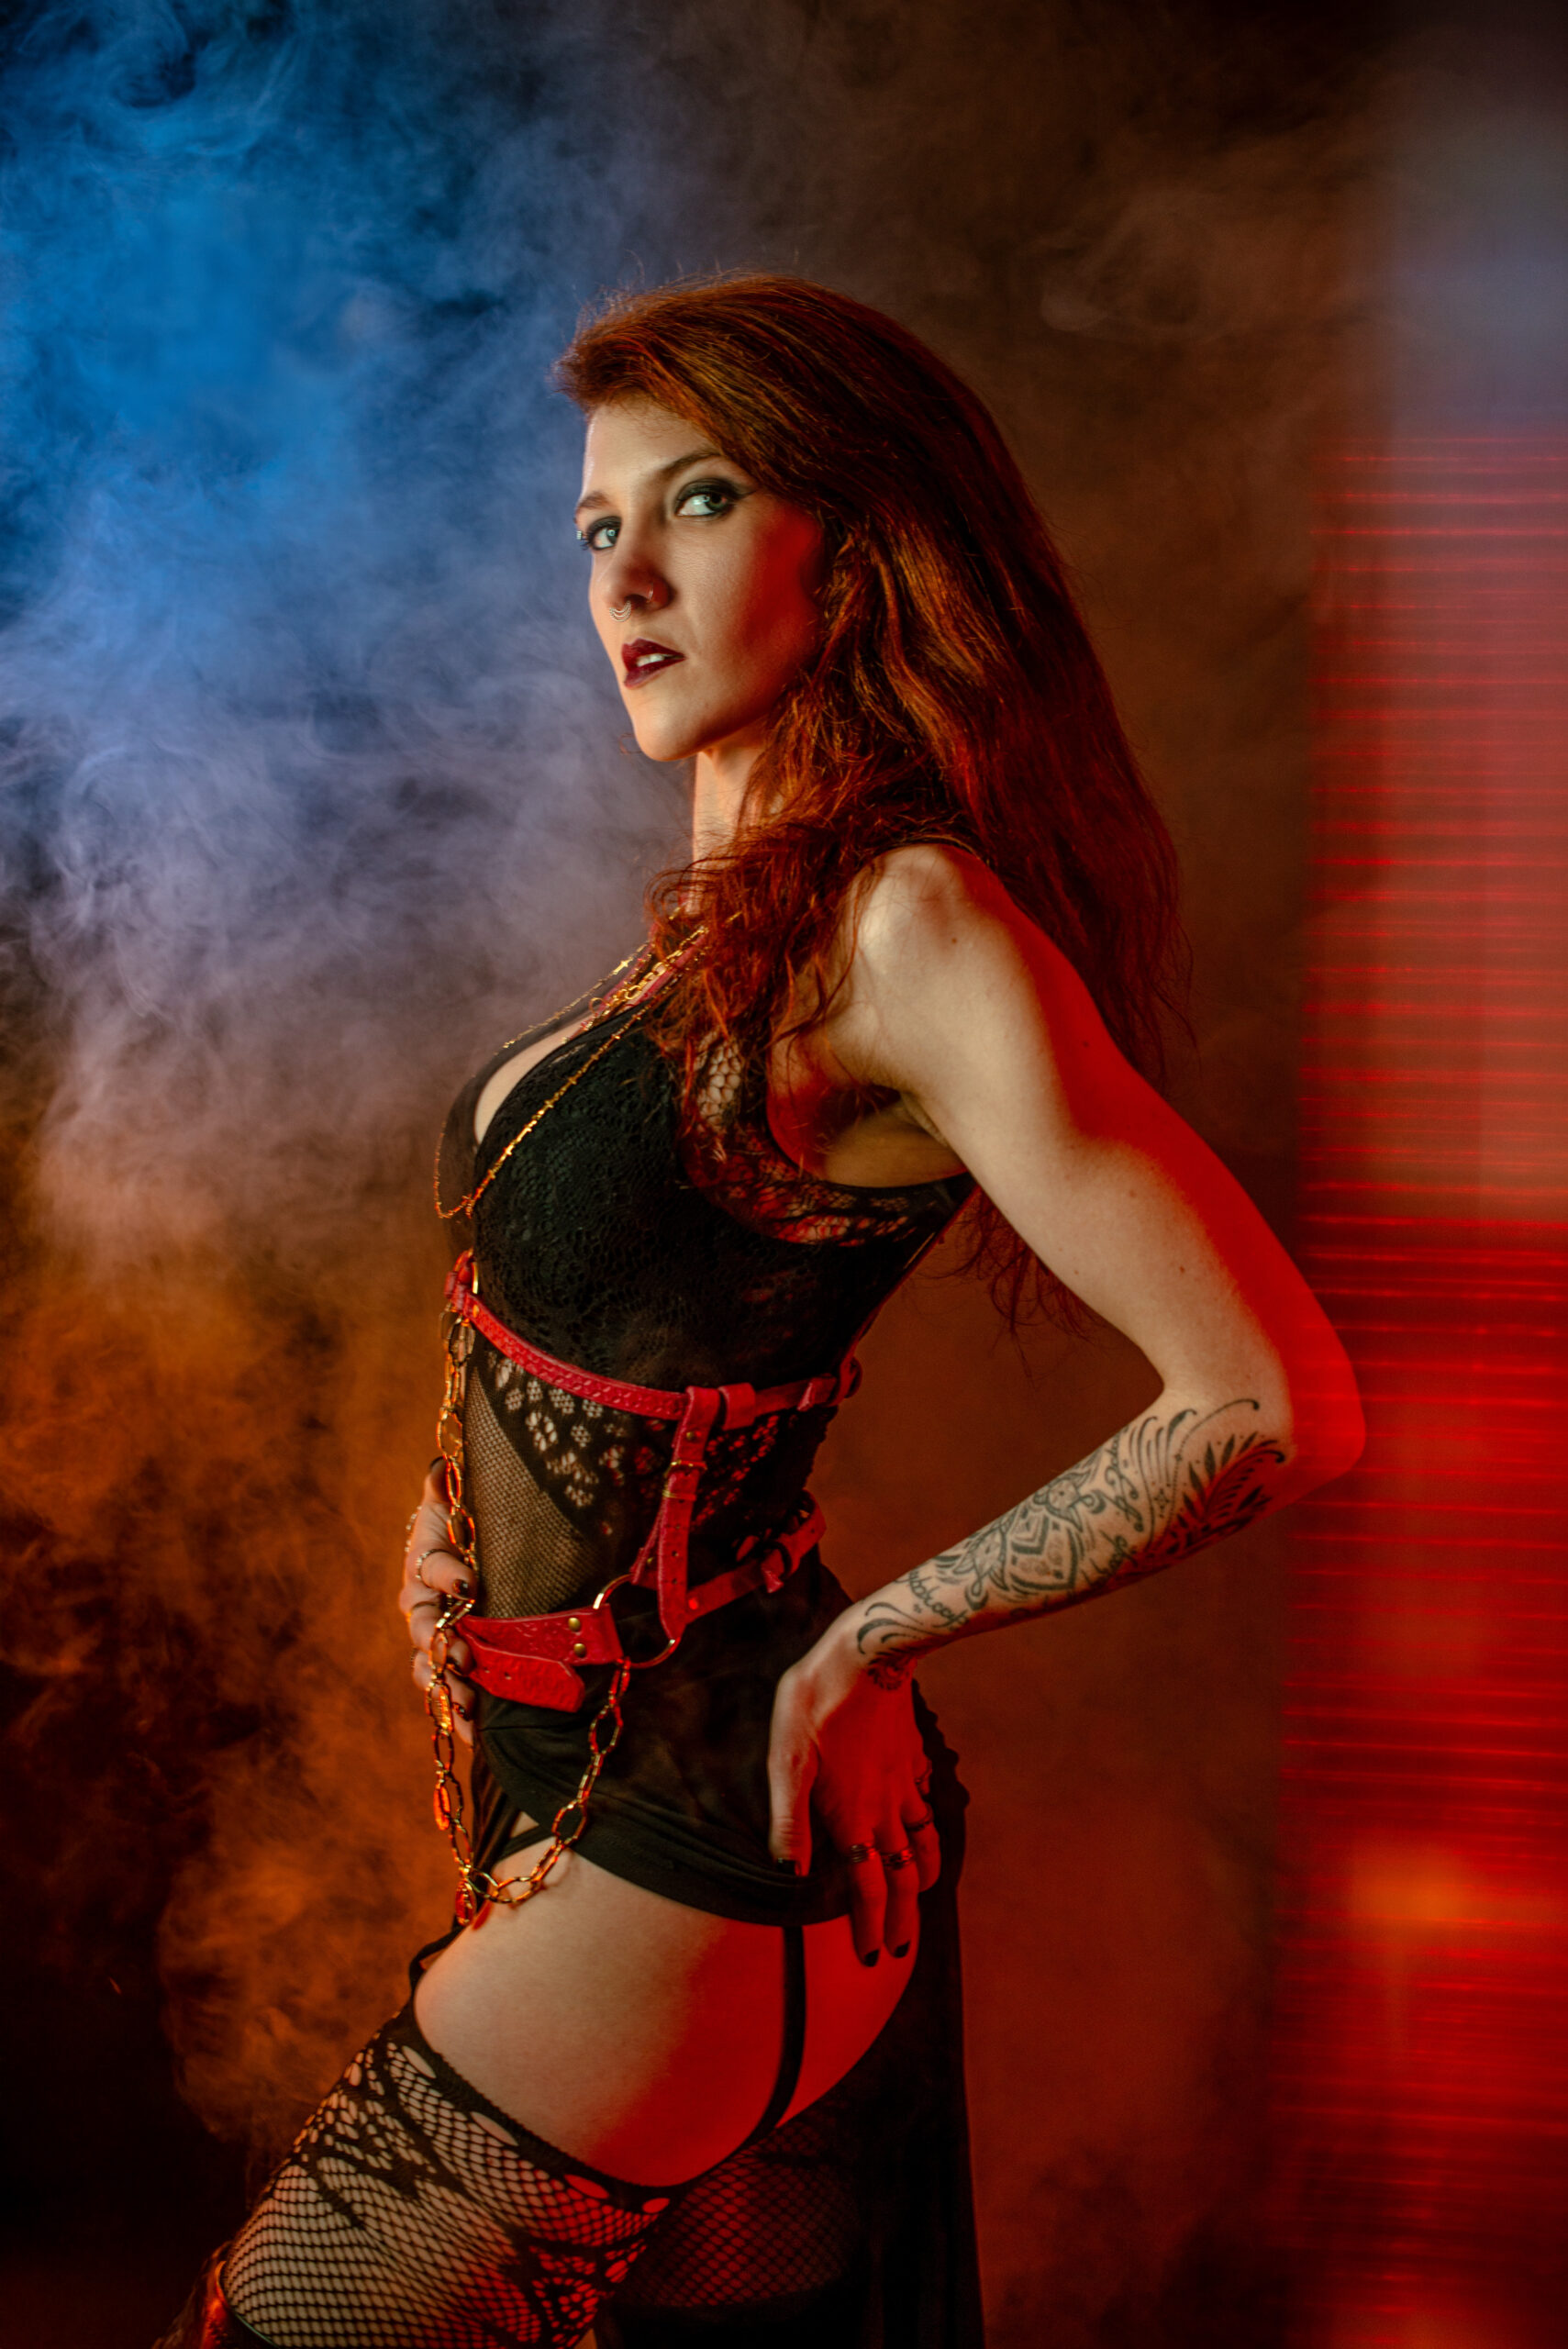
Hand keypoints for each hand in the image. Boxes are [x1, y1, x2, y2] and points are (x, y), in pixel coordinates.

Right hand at [399, 1462, 476, 1746]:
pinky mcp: (450, 1665)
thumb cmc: (466, 1526)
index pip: (433, 1567)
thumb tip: (441, 1468)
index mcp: (426, 1561)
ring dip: (446, 1685)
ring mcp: (435, 1638)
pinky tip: (471, 1735)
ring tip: (466, 1705)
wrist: (473, 1556)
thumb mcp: (459, 1503)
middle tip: (460, 1654)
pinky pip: (445, 1691)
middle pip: (422, 1625)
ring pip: (429, 1665)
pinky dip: (456, 1712)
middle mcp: (423, 1603)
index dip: (446, 1573)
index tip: (469, 1581)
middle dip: (438, 1642)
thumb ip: (447, 1486)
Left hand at [766, 1609, 939, 1965]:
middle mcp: (885, 1808)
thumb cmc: (816, 1703)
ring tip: (922, 1897)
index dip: (869, 1925)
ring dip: (922, 1877)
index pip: (866, 1887)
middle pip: (901, 1876)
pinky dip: (932, 1826)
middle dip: (901, 1917)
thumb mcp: (787, 1760)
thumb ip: (790, 1821)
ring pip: (922, 1843)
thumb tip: (789, 1875)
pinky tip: (929, 1827)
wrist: (868, 1654)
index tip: (871, 1956)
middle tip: (900, 1948)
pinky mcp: (913, 1757)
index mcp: (852, 1815)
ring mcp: (904, 1782)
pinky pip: (928, 1802)